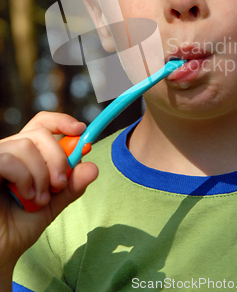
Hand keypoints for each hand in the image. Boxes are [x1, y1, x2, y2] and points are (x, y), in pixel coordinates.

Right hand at [0, 112, 98, 277]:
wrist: (2, 250)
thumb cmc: (20, 226)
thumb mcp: (53, 203)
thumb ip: (71, 185)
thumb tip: (93, 167)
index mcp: (25, 154)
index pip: (42, 124)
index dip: (61, 121)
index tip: (81, 130)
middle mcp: (9, 151)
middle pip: (39, 133)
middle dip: (58, 157)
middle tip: (60, 184)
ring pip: (26, 145)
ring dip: (40, 174)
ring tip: (39, 198)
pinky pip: (8, 159)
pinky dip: (24, 177)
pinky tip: (26, 196)